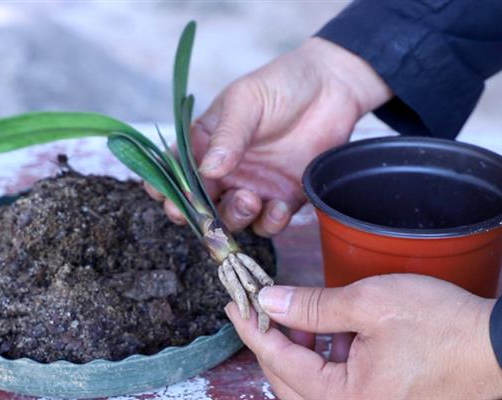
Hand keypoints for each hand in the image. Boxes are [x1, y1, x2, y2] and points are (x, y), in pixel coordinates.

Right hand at [146, 37, 390, 235]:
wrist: (332, 86)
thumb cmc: (281, 84)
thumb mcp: (246, 101)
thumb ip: (227, 136)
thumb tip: (207, 171)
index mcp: (205, 144)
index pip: (177, 172)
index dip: (168, 190)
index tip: (169, 200)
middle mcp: (225, 171)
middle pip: (201, 205)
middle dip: (200, 216)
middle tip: (207, 214)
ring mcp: (253, 186)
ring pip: (232, 219)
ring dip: (235, 218)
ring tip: (249, 199)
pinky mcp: (283, 198)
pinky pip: (268, 224)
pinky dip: (270, 223)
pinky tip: (279, 207)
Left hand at [226, 274, 501, 398]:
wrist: (498, 348)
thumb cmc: (442, 326)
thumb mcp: (369, 304)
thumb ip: (311, 307)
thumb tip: (268, 301)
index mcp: (345, 399)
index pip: (278, 362)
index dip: (252, 329)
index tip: (234, 304)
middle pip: (288, 382)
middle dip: (270, 342)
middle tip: (260, 308)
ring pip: (309, 387)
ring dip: (296, 352)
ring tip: (297, 317)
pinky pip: (334, 388)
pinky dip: (322, 361)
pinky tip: (329, 334)